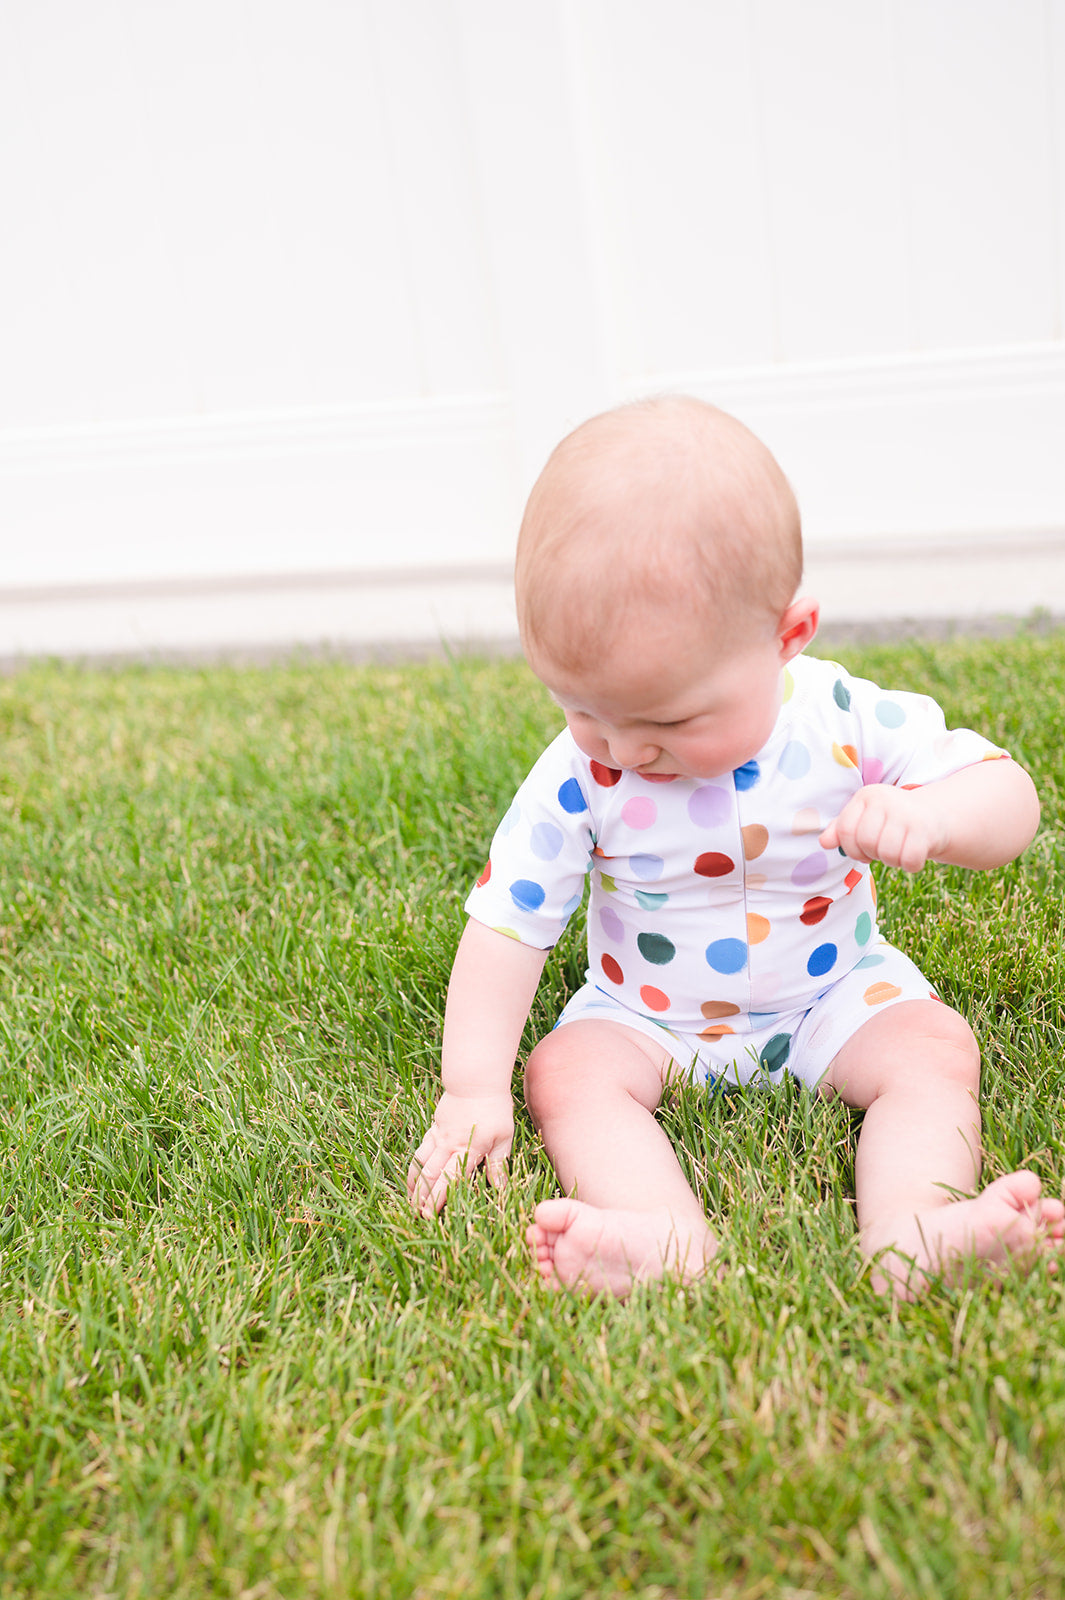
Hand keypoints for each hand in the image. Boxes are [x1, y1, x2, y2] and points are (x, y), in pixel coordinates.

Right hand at [407, 1091, 513, 1217]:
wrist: (475, 1081)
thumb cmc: (494, 1108)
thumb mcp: (504, 1137)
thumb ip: (499, 1164)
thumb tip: (500, 1189)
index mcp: (468, 1151)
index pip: (449, 1181)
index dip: (437, 1199)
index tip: (428, 1216)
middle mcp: (449, 1146)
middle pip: (430, 1176)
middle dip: (420, 1197)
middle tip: (414, 1215)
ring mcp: (438, 1137)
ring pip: (420, 1163)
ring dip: (413, 1183)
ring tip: (408, 1199)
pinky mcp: (434, 1128)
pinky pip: (420, 1149)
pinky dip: (414, 1164)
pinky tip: (412, 1174)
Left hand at [820, 783, 945, 873]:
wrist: (933, 814)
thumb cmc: (889, 820)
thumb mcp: (864, 818)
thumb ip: (840, 829)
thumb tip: (824, 842)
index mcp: (866, 796)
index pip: (844, 829)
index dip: (850, 848)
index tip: (861, 850)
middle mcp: (885, 800)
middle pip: (866, 842)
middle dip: (872, 855)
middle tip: (882, 851)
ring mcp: (907, 813)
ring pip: (887, 853)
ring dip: (892, 861)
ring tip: (897, 851)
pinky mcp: (926, 829)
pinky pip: (910, 860)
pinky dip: (910, 865)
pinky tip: (913, 855)